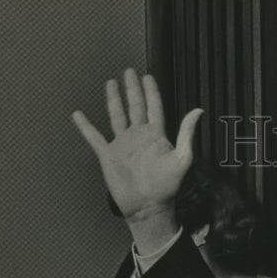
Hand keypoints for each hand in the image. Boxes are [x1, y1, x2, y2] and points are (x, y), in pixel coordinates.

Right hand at [72, 69, 201, 226]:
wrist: (148, 206)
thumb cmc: (167, 185)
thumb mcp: (183, 158)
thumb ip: (188, 133)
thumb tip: (198, 110)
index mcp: (156, 135)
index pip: (153, 107)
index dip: (151, 91)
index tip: (147, 76)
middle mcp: (139, 136)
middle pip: (135, 106)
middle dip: (132, 88)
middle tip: (129, 71)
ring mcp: (123, 144)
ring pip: (116, 116)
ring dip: (114, 100)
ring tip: (110, 82)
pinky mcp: (108, 155)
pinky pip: (94, 137)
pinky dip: (85, 126)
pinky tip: (78, 114)